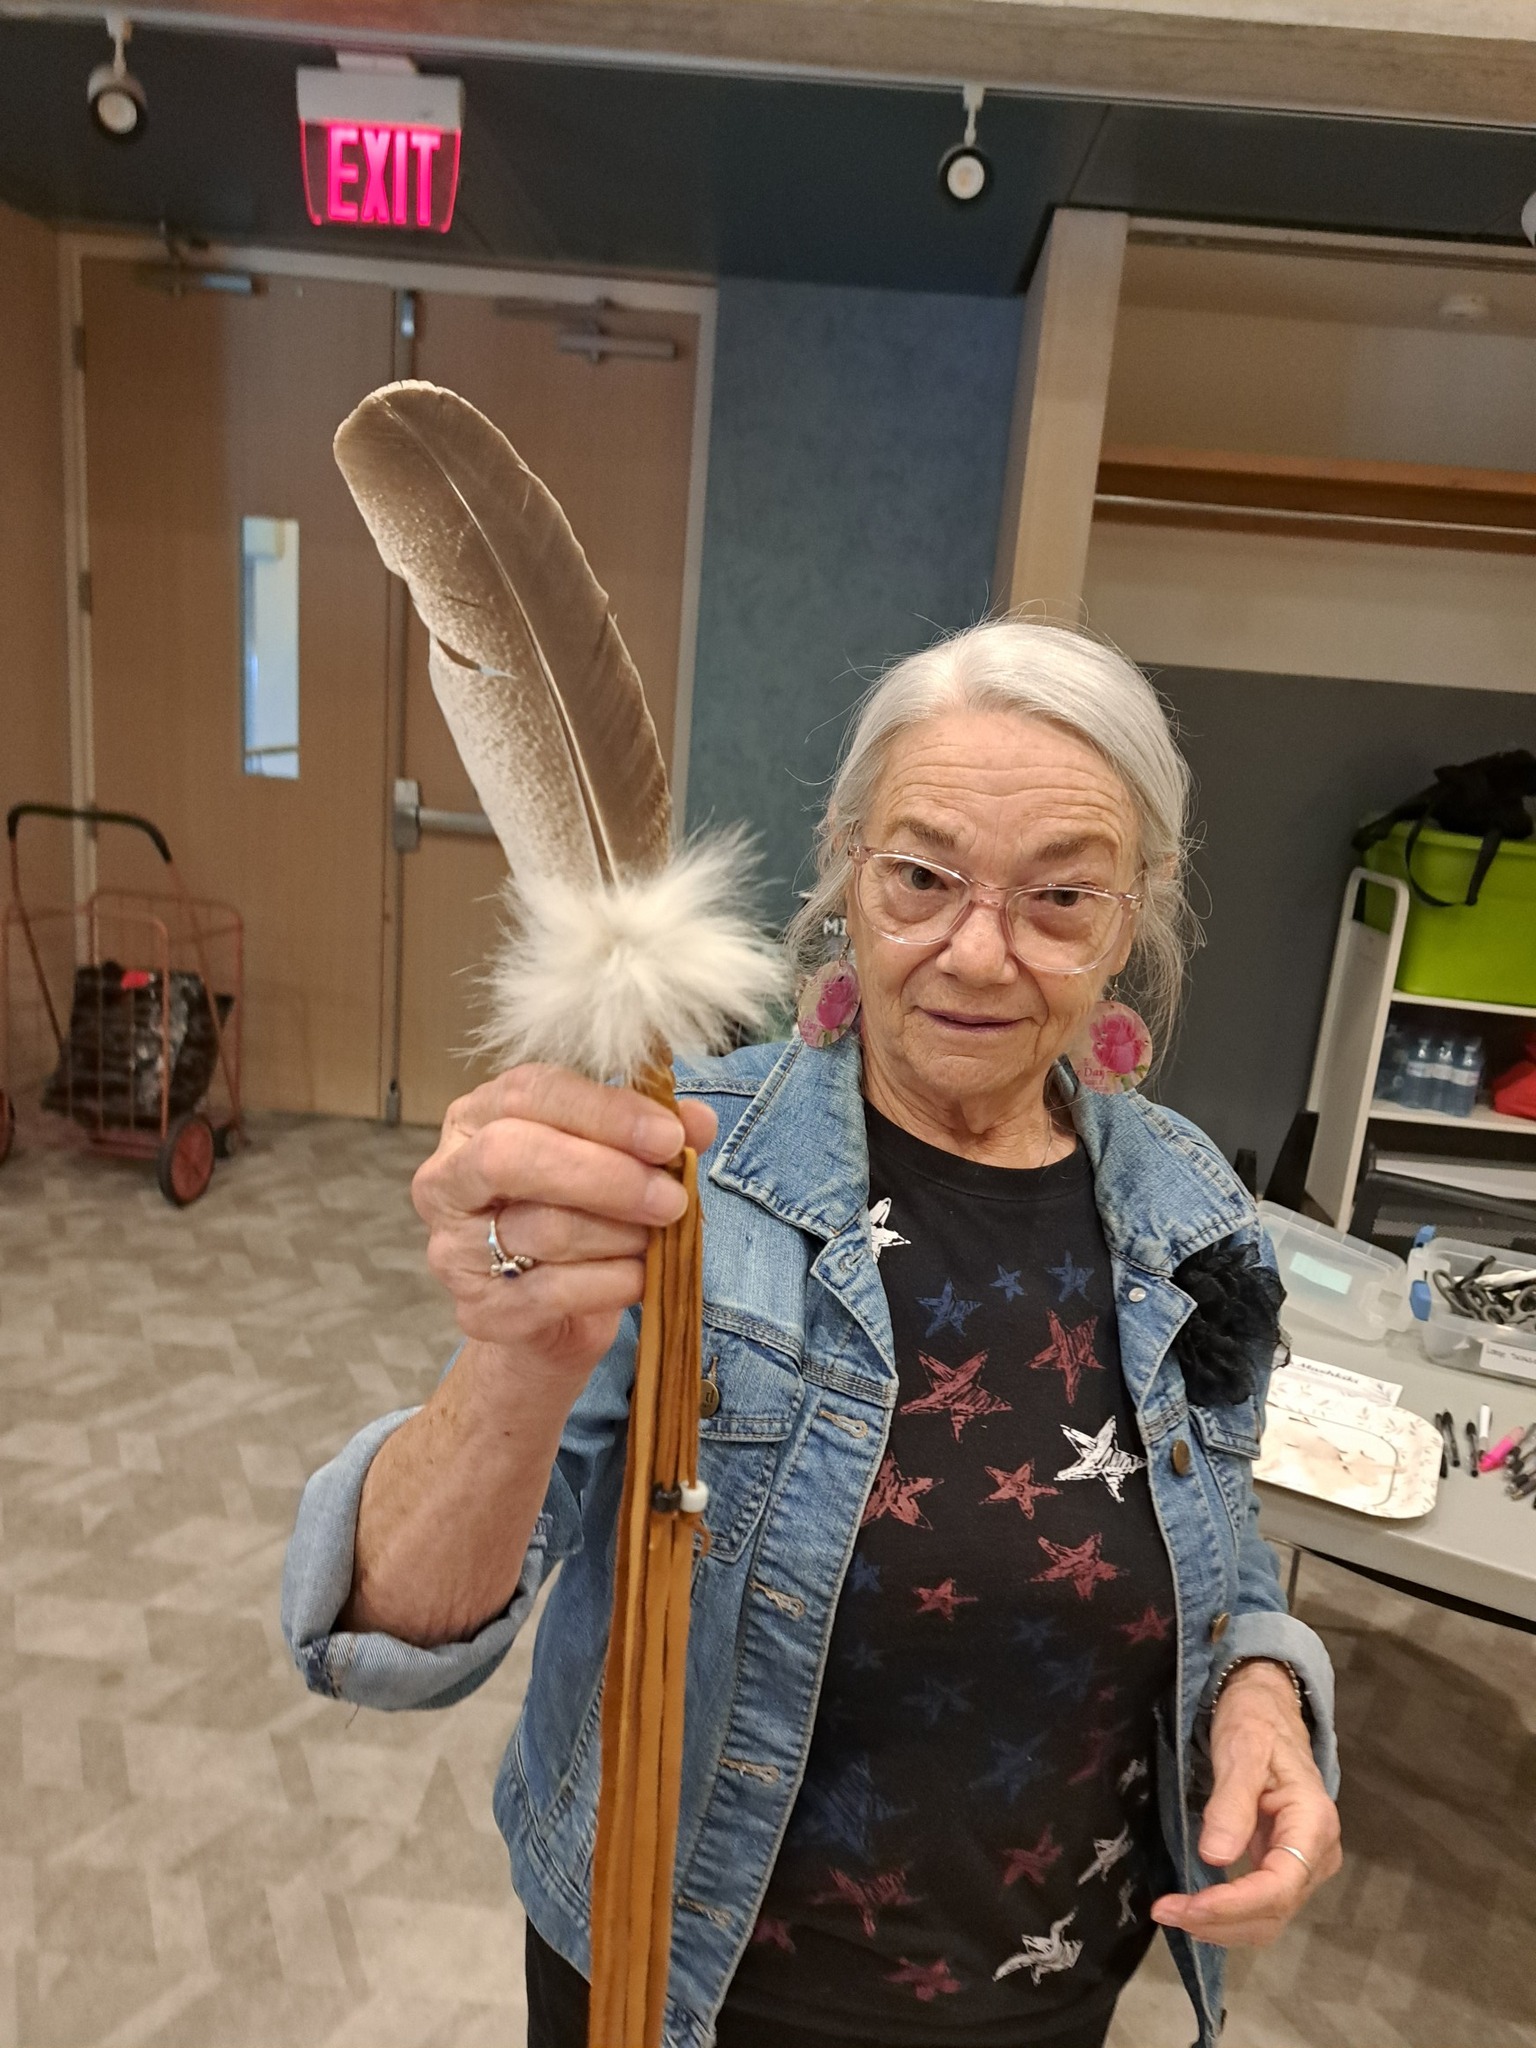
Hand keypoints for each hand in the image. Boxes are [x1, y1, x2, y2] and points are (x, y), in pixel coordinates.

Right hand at [412, 1063, 719, 1390]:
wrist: (550, 1315)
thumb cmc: (576, 1215)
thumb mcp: (611, 1160)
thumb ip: (648, 1134)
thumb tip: (698, 1122)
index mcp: (476, 1117)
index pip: (530, 1092)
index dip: (605, 1112)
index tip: (669, 1137)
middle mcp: (447, 1178)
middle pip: (512, 1155)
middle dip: (605, 1174)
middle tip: (670, 1197)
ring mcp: (454, 1248)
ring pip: (542, 1228)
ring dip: (619, 1232)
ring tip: (658, 1236)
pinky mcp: (479, 1309)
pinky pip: (553, 1291)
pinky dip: (612, 1281)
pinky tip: (641, 1276)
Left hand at [1151, 1660, 1341, 1946]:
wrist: (1268, 1707)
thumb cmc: (1255, 1721)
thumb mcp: (1241, 1750)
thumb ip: (1231, 1803)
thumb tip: (1215, 1857)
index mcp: (1313, 1823)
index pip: (1278, 1886)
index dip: (1233, 1905)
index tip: (1187, 1907)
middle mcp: (1317, 1853)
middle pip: (1273, 1911)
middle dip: (1220, 1921)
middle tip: (1164, 1910)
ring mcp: (1304, 1864)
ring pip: (1269, 1917)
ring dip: (1221, 1926)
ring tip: (1172, 1912)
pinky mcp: (1285, 1866)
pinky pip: (1261, 1904)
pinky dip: (1229, 1914)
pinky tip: (1195, 1908)